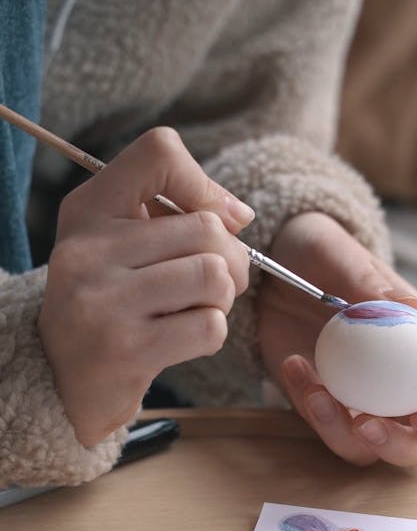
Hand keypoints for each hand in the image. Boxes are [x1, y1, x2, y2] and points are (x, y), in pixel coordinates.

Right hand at [38, 128, 252, 446]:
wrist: (62, 377)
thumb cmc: (108, 303)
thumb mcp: (120, 245)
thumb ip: (175, 216)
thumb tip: (240, 215)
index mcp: (87, 211)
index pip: (159, 153)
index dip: (204, 185)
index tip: (212, 219)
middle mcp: (88, 250)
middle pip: (207, 229)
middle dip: (232, 260)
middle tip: (217, 283)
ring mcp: (104, 301)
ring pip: (213, 276)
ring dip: (223, 299)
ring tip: (199, 309)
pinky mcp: (127, 349)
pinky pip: (209, 326)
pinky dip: (212, 333)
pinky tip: (186, 339)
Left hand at [258, 212, 416, 465]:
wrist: (273, 268)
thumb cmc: (321, 255)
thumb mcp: (339, 256)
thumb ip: (369, 283)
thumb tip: (410, 307)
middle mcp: (396, 386)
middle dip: (399, 446)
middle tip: (364, 425)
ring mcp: (357, 402)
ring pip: (365, 447)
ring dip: (339, 430)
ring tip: (313, 386)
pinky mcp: (319, 407)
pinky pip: (320, 426)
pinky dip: (307, 408)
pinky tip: (293, 365)